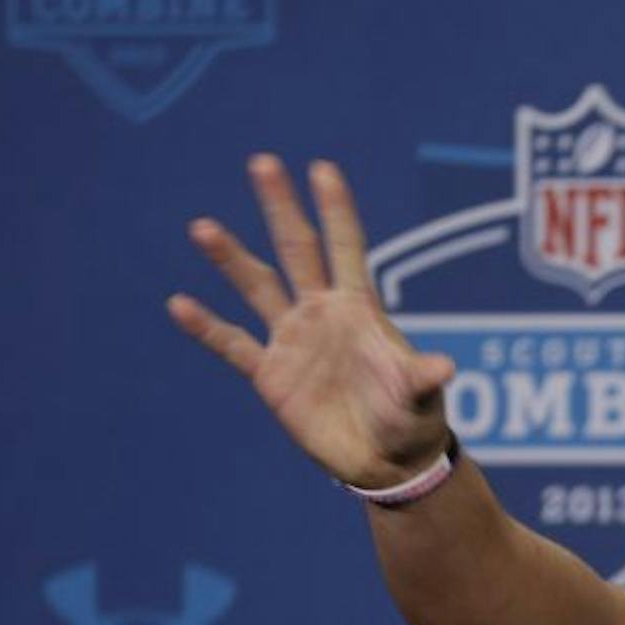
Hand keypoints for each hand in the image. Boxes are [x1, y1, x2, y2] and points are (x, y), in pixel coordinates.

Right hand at [168, 155, 457, 489]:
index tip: (322, 169)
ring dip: (231, 259)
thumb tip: (444, 368)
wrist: (386, 462)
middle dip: (281, 208)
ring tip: (203, 227)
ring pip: (257, 287)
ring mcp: (293, 340)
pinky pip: (233, 344)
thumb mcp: (419, 397)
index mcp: (359, 308)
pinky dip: (207, 327)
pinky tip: (179, 304)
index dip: (335, 211)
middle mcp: (321, 313)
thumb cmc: (411, 421)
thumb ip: (422, 378)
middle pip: (297, 249)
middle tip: (263, 162)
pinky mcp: (271, 374)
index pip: (346, 248)